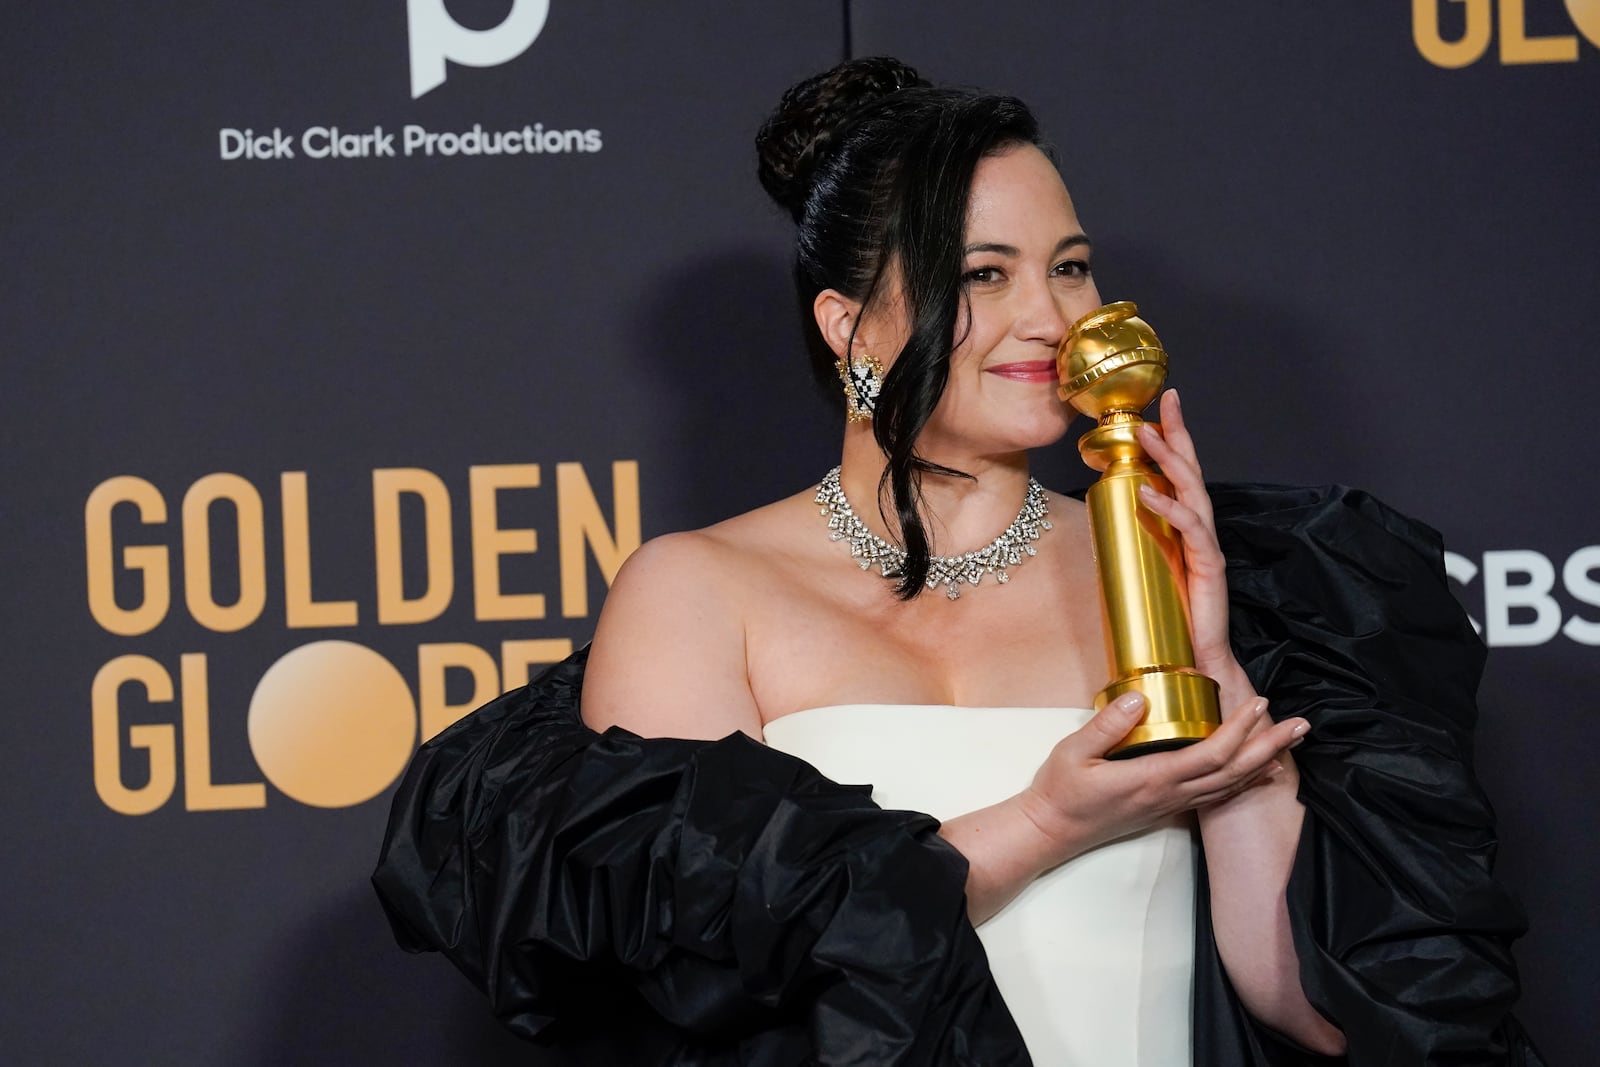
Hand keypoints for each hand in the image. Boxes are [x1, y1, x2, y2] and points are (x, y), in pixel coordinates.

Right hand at [1018, 689, 1306, 862]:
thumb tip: (1139, 698)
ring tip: (1290, 742)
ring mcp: (1171, 805)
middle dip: (1269, 747)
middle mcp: (1170, 795)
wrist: (1051, 831)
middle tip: (1301, 725)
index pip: (1209, 754)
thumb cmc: (1059, 792)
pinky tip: (1258, 772)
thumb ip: (1106, 725)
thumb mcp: (1072, 753)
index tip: (1257, 703)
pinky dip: (1244, 780)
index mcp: (1151, 779)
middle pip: (1233, 772)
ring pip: (1230, 785)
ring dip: (1264, 762)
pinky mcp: (1166, 808)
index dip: (1239, 729)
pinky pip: (1216, 794)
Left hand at [1135, 390, 1253, 710]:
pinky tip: (1148, 491)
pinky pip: (1192, 530)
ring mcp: (1207, 549)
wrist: (1197, 664)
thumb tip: (1102, 513)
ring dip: (1170, 461)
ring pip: (1193, 492)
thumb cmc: (1172, 621)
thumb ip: (1135, 540)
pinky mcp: (1210, 569)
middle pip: (1192, 472)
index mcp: (1186, 530)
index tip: (1159, 406)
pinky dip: (1169, 508)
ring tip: (1148, 436)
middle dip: (1178, 434)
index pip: (1181, 475)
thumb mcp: (1145, 569)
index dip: (1174, 439)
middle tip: (1164, 402)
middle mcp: (1200, 533)